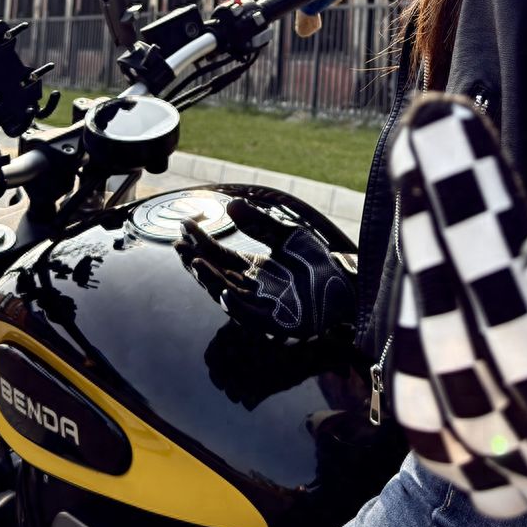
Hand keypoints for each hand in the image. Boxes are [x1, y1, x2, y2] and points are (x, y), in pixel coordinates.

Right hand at [176, 197, 356, 340]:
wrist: (346, 284)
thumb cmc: (316, 262)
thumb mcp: (287, 236)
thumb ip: (259, 224)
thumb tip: (231, 204)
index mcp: (251, 269)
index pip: (219, 256)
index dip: (201, 242)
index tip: (183, 225)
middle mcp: (251, 288)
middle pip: (217, 275)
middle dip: (197, 262)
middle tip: (179, 246)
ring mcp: (263, 305)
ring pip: (229, 294)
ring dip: (210, 281)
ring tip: (195, 264)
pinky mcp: (278, 321)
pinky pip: (252, 316)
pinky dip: (236, 305)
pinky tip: (224, 291)